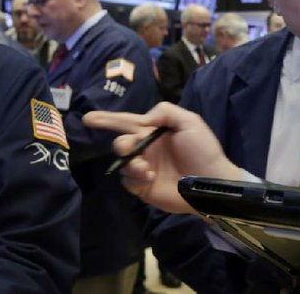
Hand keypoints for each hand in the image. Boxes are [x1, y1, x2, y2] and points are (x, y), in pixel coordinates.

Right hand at [85, 102, 241, 213]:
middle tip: (130, 146)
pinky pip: (126, 180)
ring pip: (122, 162)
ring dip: (130, 162)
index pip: (128, 122)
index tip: (88, 118)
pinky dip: (134, 177)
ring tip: (146, 168)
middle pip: (121, 142)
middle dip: (121, 143)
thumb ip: (165, 112)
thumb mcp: (190, 122)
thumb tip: (143, 120)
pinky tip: (149, 177)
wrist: (211, 181)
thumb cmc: (203, 150)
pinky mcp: (142, 187)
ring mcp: (144, 168)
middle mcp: (147, 149)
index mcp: (156, 132)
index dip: (108, 120)